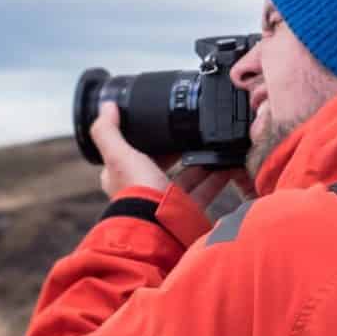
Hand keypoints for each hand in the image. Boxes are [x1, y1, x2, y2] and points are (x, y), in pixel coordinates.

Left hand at [89, 102, 251, 215]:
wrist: (159, 229)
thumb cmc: (136, 193)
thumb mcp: (118, 156)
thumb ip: (108, 131)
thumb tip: (107, 106)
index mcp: (123, 176)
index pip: (134, 152)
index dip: (148, 139)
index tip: (165, 123)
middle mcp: (144, 189)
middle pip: (165, 164)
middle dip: (181, 150)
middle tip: (197, 133)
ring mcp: (167, 200)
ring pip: (188, 176)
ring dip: (203, 162)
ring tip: (217, 144)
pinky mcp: (187, 209)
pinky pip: (205, 189)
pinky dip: (217, 177)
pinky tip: (229, 165)